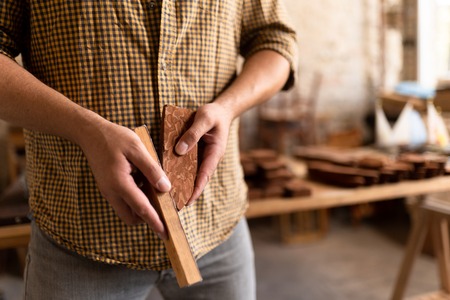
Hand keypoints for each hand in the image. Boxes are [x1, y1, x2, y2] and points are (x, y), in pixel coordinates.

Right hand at [77, 121, 170, 238]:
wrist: (90, 133)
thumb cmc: (114, 138)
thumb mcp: (137, 149)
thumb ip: (152, 169)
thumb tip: (165, 188)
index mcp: (120, 184)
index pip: (142, 209)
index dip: (155, 222)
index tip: (166, 234)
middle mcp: (112, 192)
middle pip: (132, 217)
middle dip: (147, 219)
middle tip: (164, 211)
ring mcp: (108, 191)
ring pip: (127, 211)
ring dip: (141, 208)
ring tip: (155, 192)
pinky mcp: (108, 188)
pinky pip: (123, 201)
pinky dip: (135, 199)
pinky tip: (144, 183)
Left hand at [175, 102, 233, 205]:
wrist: (220, 110)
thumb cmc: (214, 114)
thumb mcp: (204, 119)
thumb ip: (193, 134)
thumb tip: (179, 151)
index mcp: (214, 153)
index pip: (205, 175)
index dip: (196, 189)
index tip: (188, 201)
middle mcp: (208, 158)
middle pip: (198, 179)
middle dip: (188, 191)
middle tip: (175, 205)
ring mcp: (202, 156)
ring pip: (191, 173)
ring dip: (182, 183)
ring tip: (168, 196)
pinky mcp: (195, 152)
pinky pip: (187, 164)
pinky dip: (178, 170)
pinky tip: (166, 176)